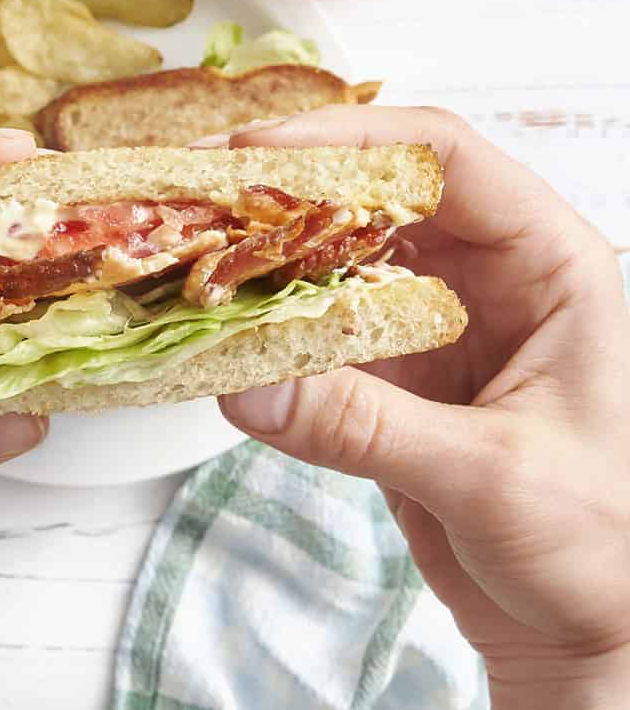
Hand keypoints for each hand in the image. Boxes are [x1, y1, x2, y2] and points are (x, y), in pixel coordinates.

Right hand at [214, 107, 629, 709]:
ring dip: (269, 262)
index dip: (348, 143)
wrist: (595, 639)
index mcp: (552, 268)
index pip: (446, 161)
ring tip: (194, 259)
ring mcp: (438, 331)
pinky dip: (268, 333)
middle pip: (376, 201)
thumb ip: (365, 427)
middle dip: (286, 195)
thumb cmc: (608, 554)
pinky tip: (221, 334)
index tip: (259, 153)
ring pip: (339, 265)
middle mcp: (491, 283)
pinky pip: (320, 336)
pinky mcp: (396, 382)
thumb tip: (248, 385)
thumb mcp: (493, 477)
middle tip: (199, 197)